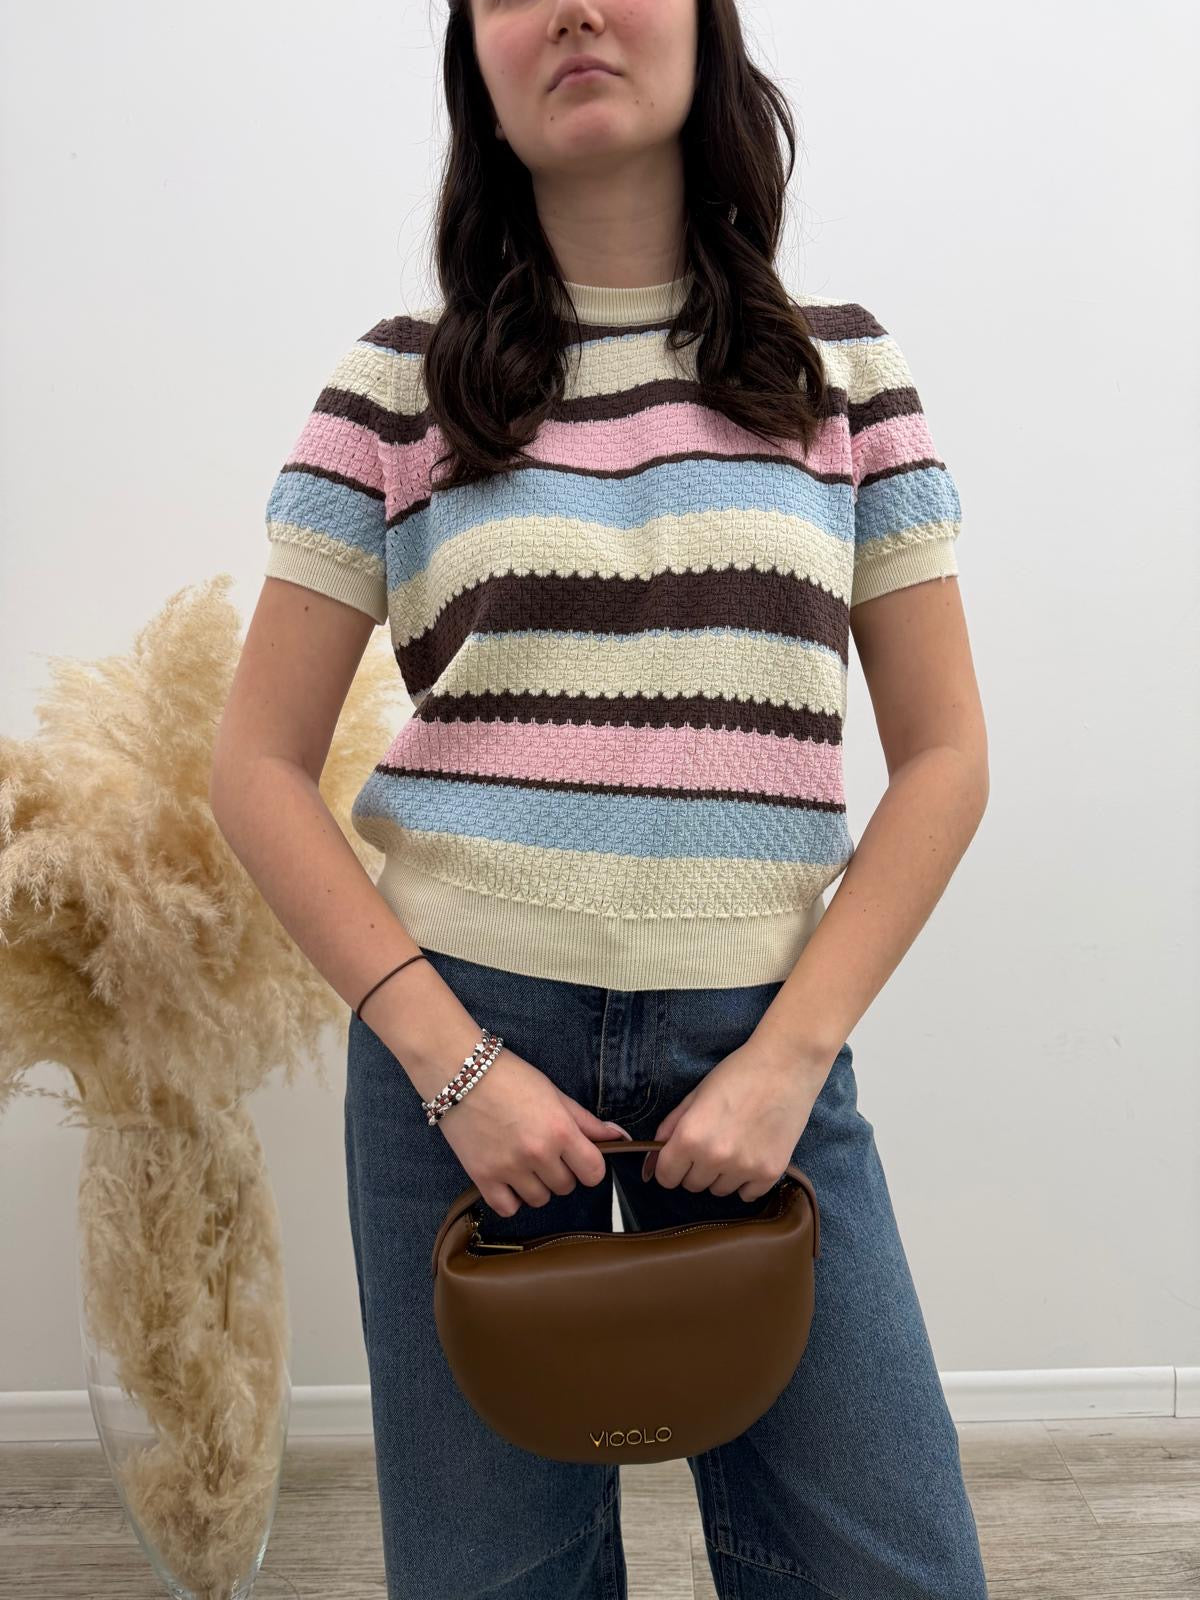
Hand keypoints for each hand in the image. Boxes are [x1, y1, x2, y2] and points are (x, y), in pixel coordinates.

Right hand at [435, 1045, 632, 1216]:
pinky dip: (511, 1198)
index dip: (590, 1166)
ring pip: (540, 1199)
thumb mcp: (554, 1093)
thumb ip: (586, 1121)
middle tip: (545, 1150)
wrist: (458, 1071)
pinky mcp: (482, 1177)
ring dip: (536, 1185)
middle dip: (561, 1171)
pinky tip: (508, 1177)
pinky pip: (508, 1208)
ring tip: (524, 1160)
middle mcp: (537, 1153)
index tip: (580, 1157)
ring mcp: (509, 1168)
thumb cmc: (509, 1076)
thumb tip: (619, 1137)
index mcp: (560, 1130)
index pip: (594, 1172)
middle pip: (566, 1187)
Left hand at [640, 1037, 834, 1201]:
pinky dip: (747, 1181)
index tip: (680, 1157)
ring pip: (720, 1191)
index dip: (670, 1166)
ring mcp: (745, 1168)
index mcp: (691, 1137)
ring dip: (721, 1175)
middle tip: (712, 1143)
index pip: (666, 1177)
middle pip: (693, 1186)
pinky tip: (752, 1155)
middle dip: (696, 1168)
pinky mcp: (771, 1172)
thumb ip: (671, 1127)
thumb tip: (653, 1158)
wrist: (786, 1065)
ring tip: (735, 1145)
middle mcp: (715, 1158)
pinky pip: (748, 1194)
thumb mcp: (695, 1095)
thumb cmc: (738, 1074)